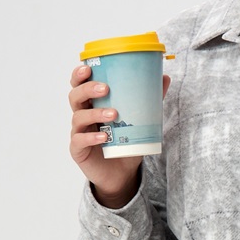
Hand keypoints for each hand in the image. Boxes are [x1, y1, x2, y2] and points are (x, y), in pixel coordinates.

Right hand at [68, 64, 170, 207]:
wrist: (122, 173)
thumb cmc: (127, 142)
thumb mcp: (140, 119)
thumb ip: (150, 99)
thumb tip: (164, 77)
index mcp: (93, 103)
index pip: (80, 84)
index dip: (79, 75)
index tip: (88, 67)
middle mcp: (82, 115)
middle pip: (75, 96)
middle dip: (87, 89)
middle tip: (105, 88)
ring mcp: (78, 132)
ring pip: (78, 117)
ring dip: (95, 113)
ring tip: (114, 114)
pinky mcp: (78, 150)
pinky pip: (80, 140)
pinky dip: (91, 137)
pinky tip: (103, 137)